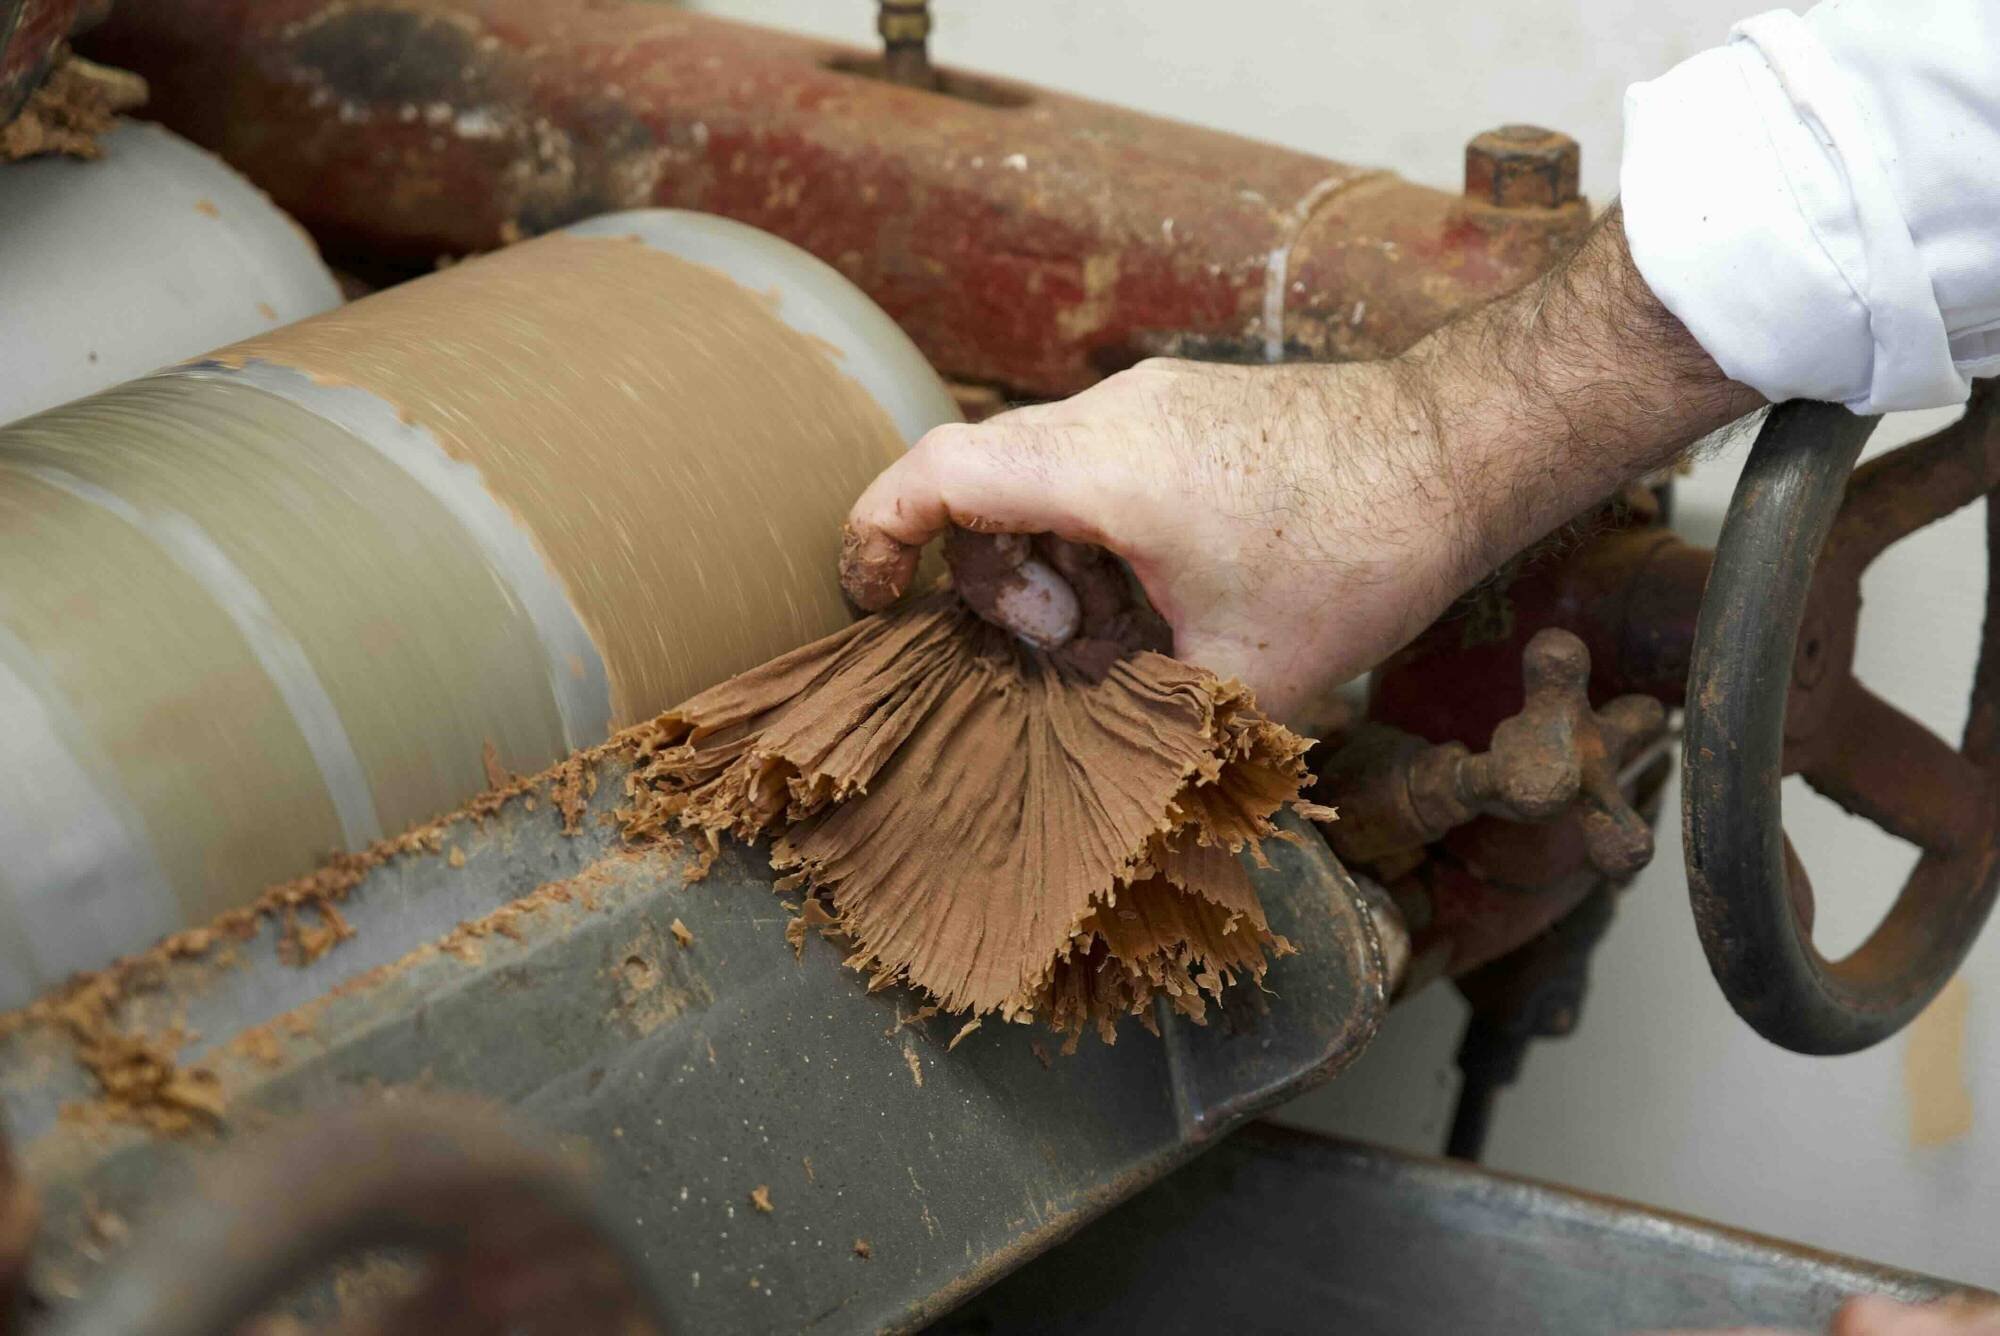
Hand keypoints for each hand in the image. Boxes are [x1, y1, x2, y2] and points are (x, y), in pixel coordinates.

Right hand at [841, 208, 1761, 720]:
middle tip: (1077, 649)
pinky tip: (1176, 590)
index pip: (930, 474)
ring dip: (1064, 567)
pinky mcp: (1192, 410)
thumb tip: (1109, 783)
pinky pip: (1105, 471)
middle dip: (1002, 586)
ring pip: (1045, 482)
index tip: (869, 596)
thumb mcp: (1246, 673)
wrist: (1464, 448)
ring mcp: (1153, 405)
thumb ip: (1153, 720)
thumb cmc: (1361, 548)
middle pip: (983, 488)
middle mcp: (1110, 418)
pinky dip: (1106, 537)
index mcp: (1097, 469)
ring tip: (1141, 628)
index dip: (874, 535)